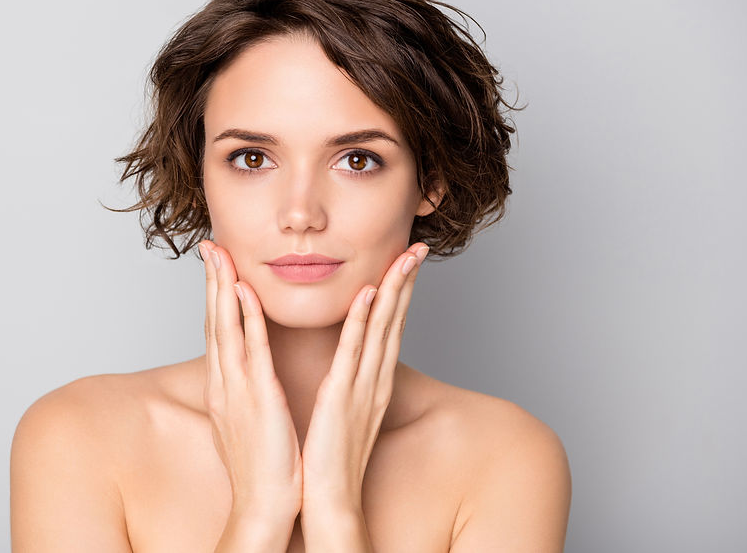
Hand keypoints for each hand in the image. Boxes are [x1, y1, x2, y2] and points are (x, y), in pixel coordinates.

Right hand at [199, 240, 302, 520]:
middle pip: (214, 322)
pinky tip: (244, 292)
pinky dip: (246, 318)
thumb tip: (244, 376)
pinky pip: (252, 350)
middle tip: (210, 245)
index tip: (216, 266)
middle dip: (211, 282)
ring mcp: (238, 389)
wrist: (263, 506)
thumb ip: (244, 393)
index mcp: (224, 388)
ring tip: (221, 254)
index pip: (217, 332)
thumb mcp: (246, 421)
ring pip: (226, 328)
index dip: (214, 297)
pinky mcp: (259, 398)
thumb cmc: (261, 467)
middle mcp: (224, 383)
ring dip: (223, 288)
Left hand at [299, 242, 429, 514]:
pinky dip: (363, 322)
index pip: (390, 328)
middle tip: (418, 246)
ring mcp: (362, 387)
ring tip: (404, 256)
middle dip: (406, 281)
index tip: (406, 261)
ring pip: (383, 329)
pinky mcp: (342, 398)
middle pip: (396, 321)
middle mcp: (375, 380)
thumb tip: (347, 364)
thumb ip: (349, 384)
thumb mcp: (345, 412)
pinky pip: (354, 353)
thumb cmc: (331, 458)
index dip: (400, 293)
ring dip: (394, 290)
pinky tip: (369, 294)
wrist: (329, 500)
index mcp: (373, 382)